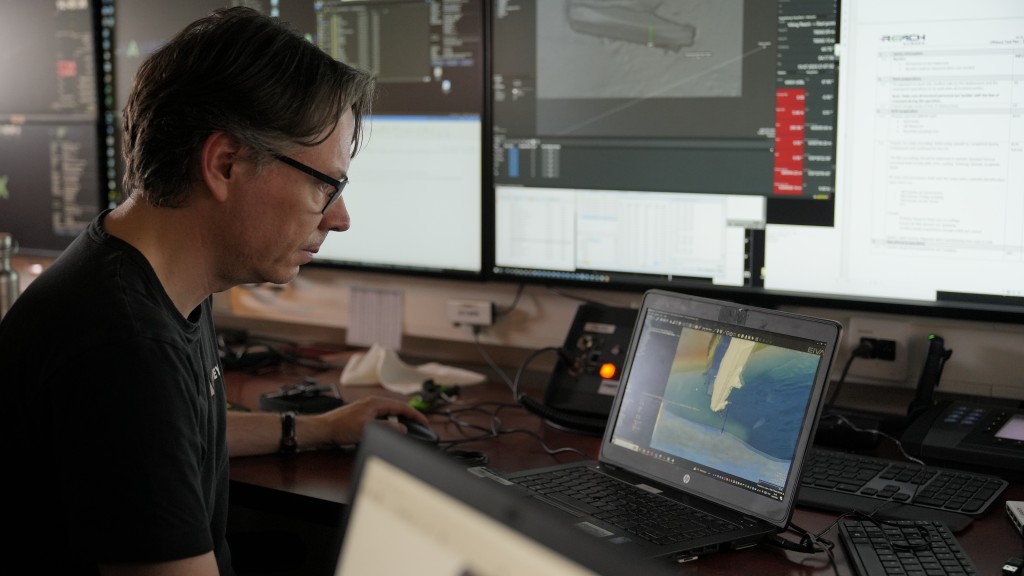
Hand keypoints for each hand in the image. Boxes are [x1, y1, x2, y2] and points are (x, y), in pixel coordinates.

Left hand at [304, 396, 429, 446]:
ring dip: (399, 420)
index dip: (415, 414)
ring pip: (389, 412)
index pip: (401, 406)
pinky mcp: (361, 415)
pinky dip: (389, 422)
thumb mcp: (368, 428)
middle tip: (419, 426)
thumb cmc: (341, 427)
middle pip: (396, 408)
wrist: (322, 429)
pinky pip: (381, 417)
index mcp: (375, 403)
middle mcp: (371, 403)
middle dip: (409, 417)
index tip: (424, 422)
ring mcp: (366, 408)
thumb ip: (388, 427)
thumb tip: (403, 428)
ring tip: (407, 429)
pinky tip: (389, 430)